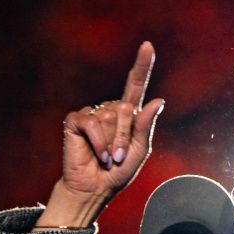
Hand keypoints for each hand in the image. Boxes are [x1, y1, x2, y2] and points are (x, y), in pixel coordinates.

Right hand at [37, 41, 166, 228]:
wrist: (95, 187)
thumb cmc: (118, 172)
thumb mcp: (140, 151)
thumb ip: (146, 126)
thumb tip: (158, 100)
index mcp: (128, 115)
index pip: (135, 85)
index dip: (142, 65)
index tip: (147, 45)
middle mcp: (110, 109)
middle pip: (126, 109)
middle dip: (126, 137)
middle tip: (120, 156)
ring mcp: (92, 113)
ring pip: (110, 117)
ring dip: (113, 143)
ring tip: (108, 157)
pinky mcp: (75, 121)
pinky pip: (92, 123)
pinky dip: (98, 142)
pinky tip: (97, 154)